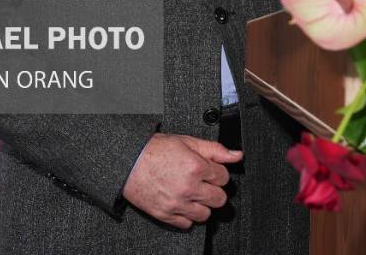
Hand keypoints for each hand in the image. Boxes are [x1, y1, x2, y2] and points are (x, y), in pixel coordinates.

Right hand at [122, 133, 241, 228]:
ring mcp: (177, 203)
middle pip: (219, 198)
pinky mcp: (165, 214)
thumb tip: (237, 155)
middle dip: (214, 190)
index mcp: (196, 167)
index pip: (224, 177)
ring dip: (203, 205)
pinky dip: (187, 216)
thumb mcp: (187, 142)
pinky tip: (183, 203)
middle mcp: (188, 187)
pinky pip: (187, 224)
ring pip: (206, 214)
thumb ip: (215, 149)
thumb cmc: (155, 150)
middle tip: (204, 183)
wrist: (128, 161)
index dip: (217, 172)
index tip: (209, 171)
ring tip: (194, 194)